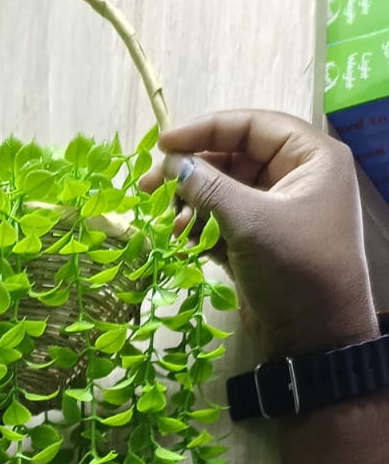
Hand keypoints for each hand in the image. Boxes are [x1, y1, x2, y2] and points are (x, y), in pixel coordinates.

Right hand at [137, 110, 377, 358]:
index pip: (252, 126)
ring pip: (223, 195)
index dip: (206, 129)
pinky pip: (222, 225)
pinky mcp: (259, 245)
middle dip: (191, 174)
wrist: (315, 338)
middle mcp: (296, 179)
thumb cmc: (295, 269)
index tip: (162, 144)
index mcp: (310, 158)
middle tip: (148, 188)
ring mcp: (276, 214)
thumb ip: (207, 187)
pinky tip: (179, 242)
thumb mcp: (249, 222)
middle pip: (233, 160)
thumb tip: (170, 163)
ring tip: (169, 226)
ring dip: (191, 207)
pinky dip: (199, 231)